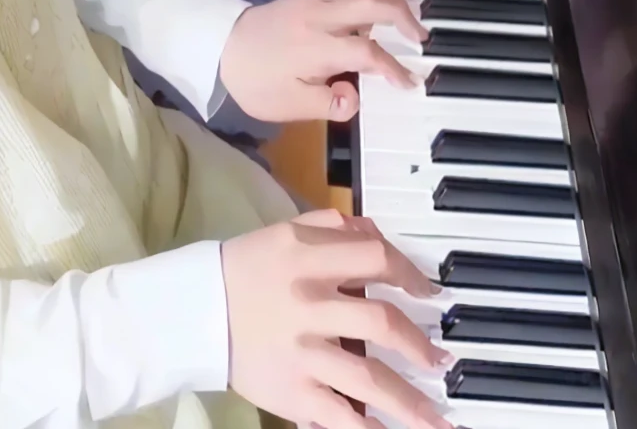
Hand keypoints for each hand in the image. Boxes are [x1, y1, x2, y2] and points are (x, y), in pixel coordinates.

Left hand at [218, 0, 425, 122]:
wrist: (223, 49)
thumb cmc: (258, 82)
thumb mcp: (289, 106)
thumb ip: (326, 103)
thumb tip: (355, 98)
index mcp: (315, 47)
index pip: (366, 52)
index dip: (394, 68)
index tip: (410, 82)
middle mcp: (319, 14)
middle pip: (373, 2)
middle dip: (405, 19)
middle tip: (421, 38)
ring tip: (411, 7)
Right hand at [221, 209, 451, 428]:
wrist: (196, 311)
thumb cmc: (247, 268)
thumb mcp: (286, 231)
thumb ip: (333, 227)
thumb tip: (375, 235)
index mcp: (308, 259)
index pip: (374, 258)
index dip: (409, 273)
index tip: (430, 292)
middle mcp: (309, 305)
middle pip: (380, 322)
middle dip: (418, 344)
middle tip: (441, 361)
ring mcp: (302, 353)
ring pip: (369, 378)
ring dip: (411, 401)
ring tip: (439, 418)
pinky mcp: (292, 391)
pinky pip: (339, 415)